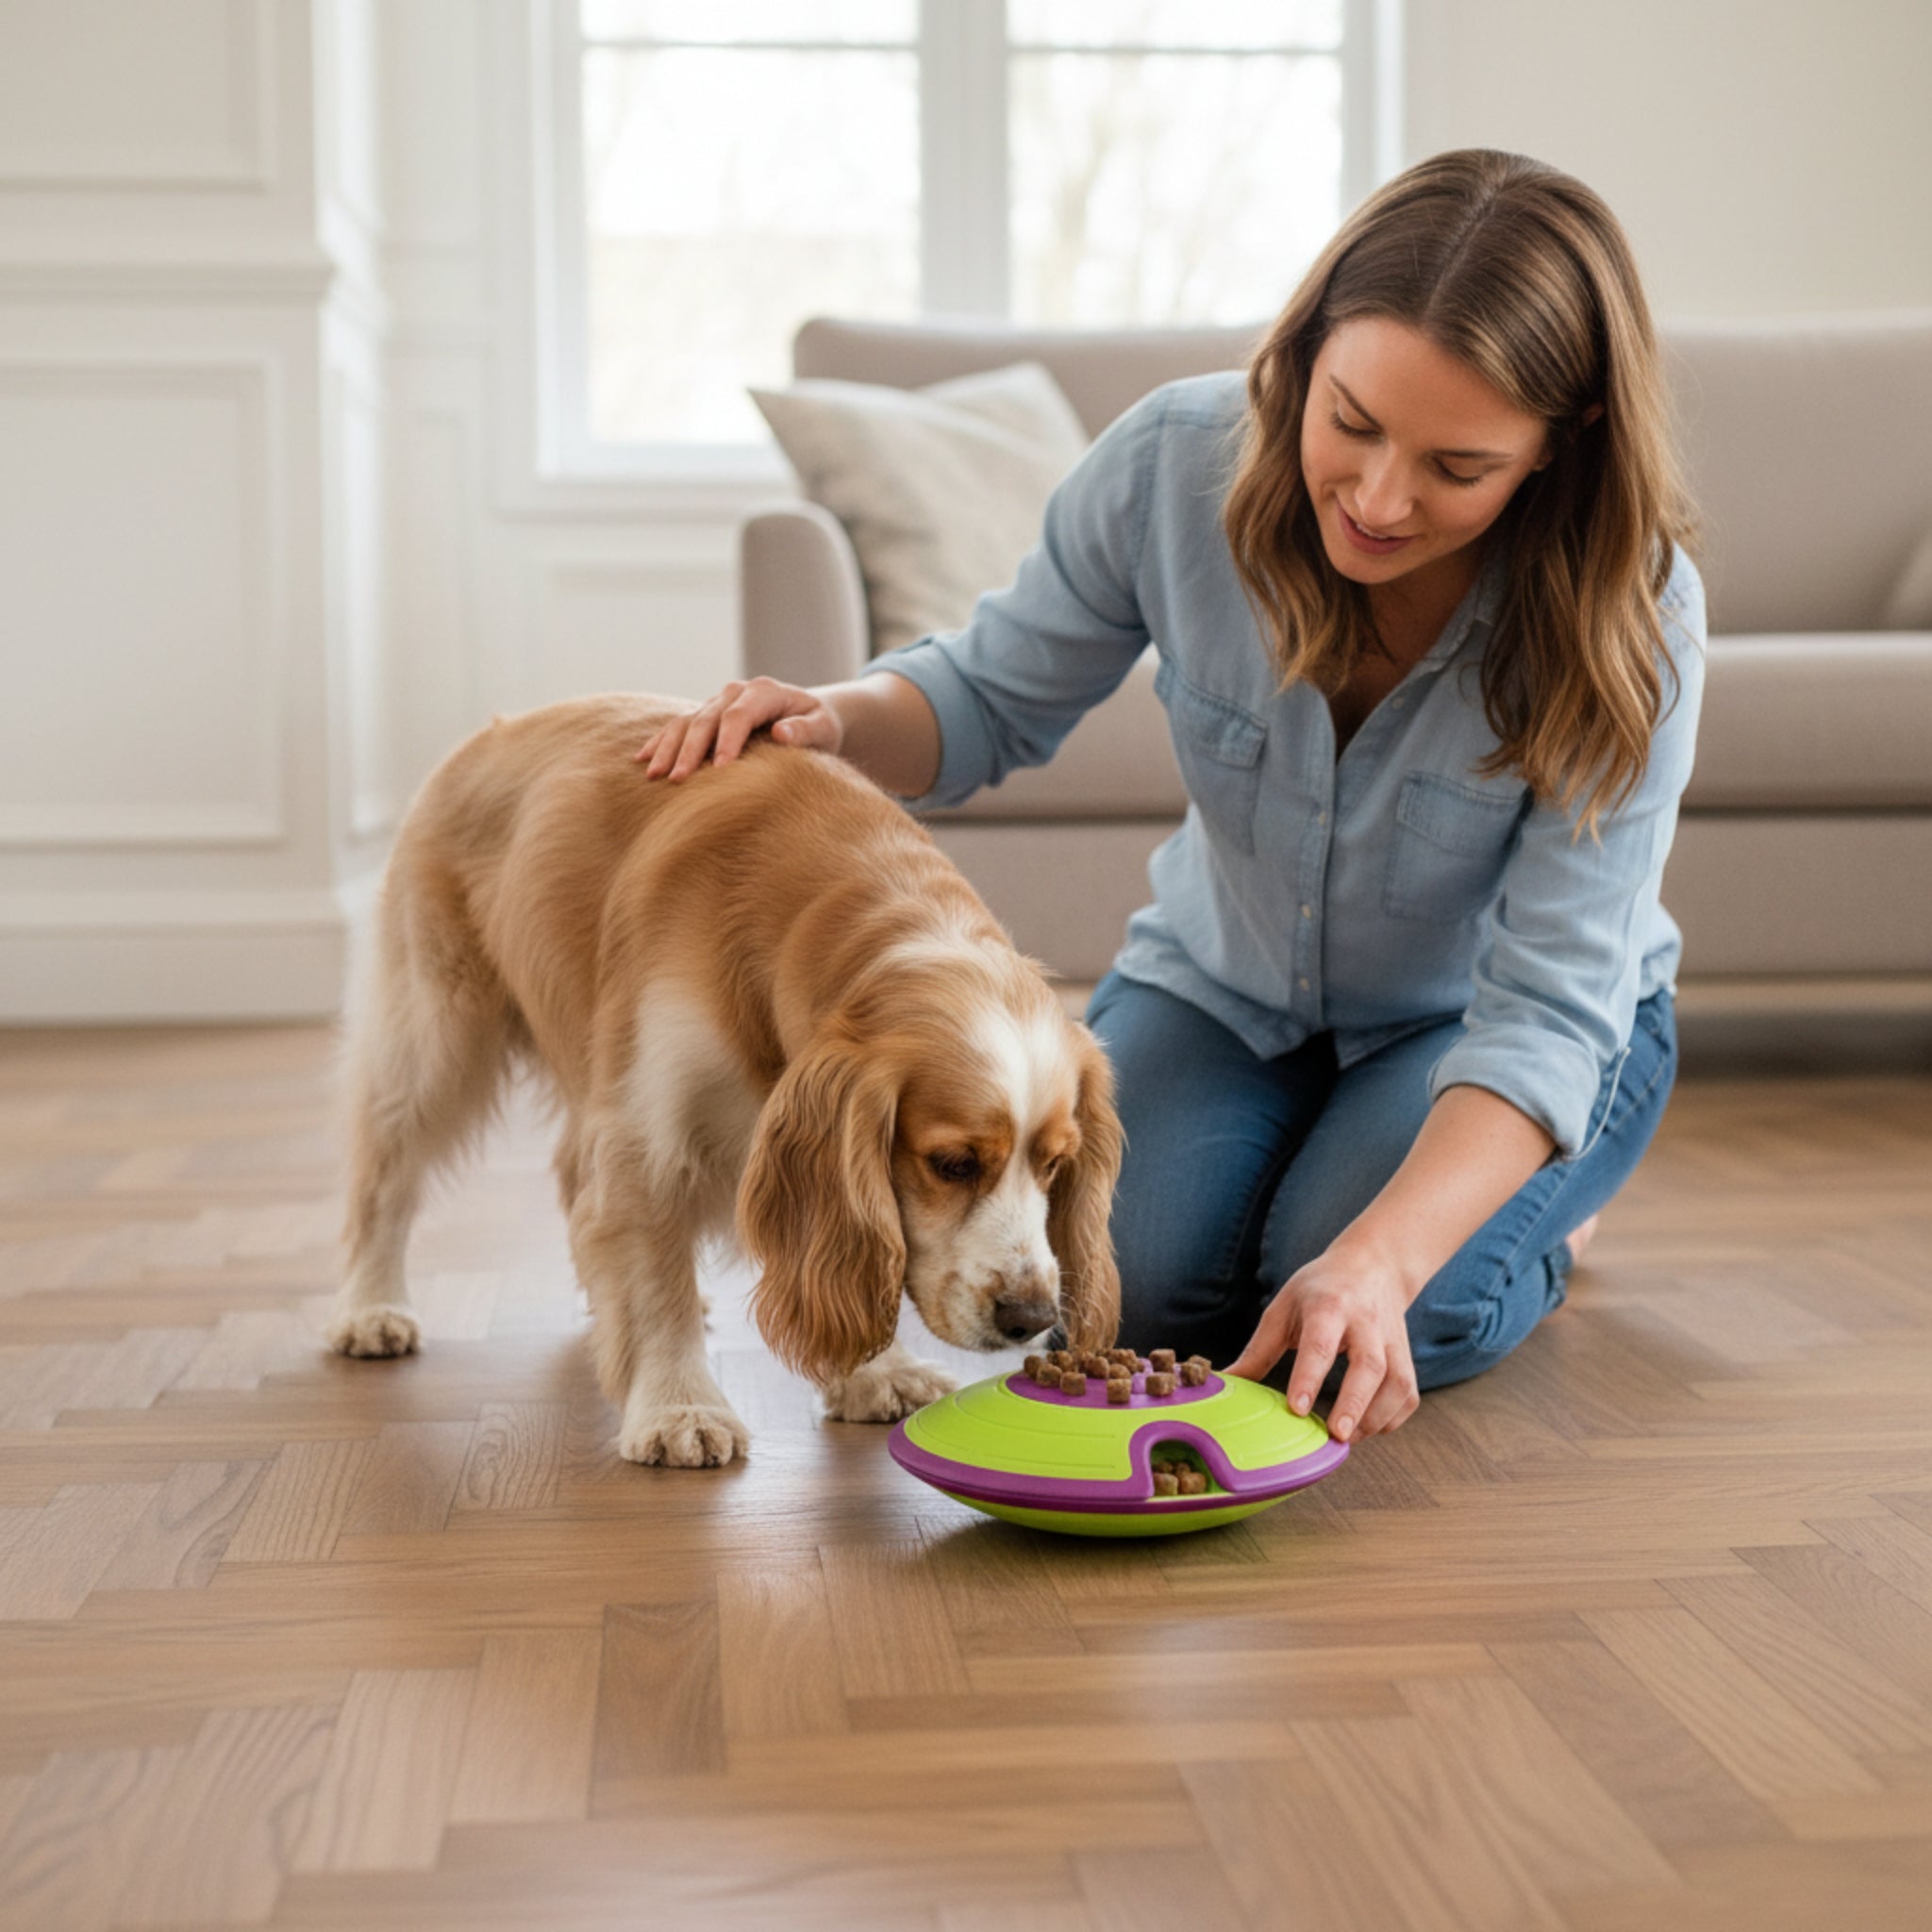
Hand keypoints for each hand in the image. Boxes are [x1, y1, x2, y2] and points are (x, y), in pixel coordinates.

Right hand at [636, 677, 842, 779]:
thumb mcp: (823, 727)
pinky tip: (642, 759)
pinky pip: (678, 725)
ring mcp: (717, 702)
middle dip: (691, 750)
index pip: (739, 715)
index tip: (721, 770)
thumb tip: (781, 732)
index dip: (727, 741)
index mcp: (764, 691)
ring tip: (653, 775)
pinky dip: (661, 742)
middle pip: (706, 719)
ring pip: (686, 721)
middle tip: (678, 780)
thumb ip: (805, 730)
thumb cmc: (820, 725)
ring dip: (668, 748)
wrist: (808, 715)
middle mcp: (735, 692)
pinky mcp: (707, 715)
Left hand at [1224, 1235, 1421, 1441]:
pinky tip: (1368, 1428)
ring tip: (1345, 1438)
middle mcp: (1366, 1323)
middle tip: (1336, 1435)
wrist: (1373, 1265)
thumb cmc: (1320, 1289)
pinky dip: (1392, 1418)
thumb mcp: (1284, 1307)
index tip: (1298, 1409)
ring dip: (1375, 1417)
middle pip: (1370, 1365)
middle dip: (1354, 1402)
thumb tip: (1224, 1383)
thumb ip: (1258, 1349)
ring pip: (1397, 1383)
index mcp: (1329, 1306)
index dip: (1309, 1376)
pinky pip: (1408, 1394)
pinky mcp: (1406, 1357)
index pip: (1320, 1343)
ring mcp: (1392, 1340)